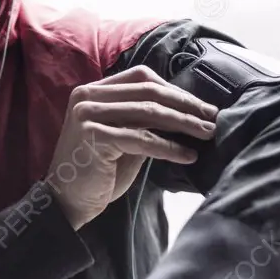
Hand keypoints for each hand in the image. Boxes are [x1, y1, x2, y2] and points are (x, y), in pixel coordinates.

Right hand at [45, 65, 217, 229]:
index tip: (201, 106)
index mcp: (93, 90)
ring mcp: (88, 115)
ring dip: (183, 123)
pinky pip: (142, 139)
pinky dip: (169, 147)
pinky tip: (188, 155)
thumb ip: (143, 120)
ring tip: (207, 134)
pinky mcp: (94, 137)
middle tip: (213, 117)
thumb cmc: (98, 171)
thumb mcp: (122, 137)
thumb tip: (187, 113)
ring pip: (148, 112)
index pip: (141, 77)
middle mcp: (87, 97)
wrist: (67, 201)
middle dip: (186, 105)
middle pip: (148, 91)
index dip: (174, 89)